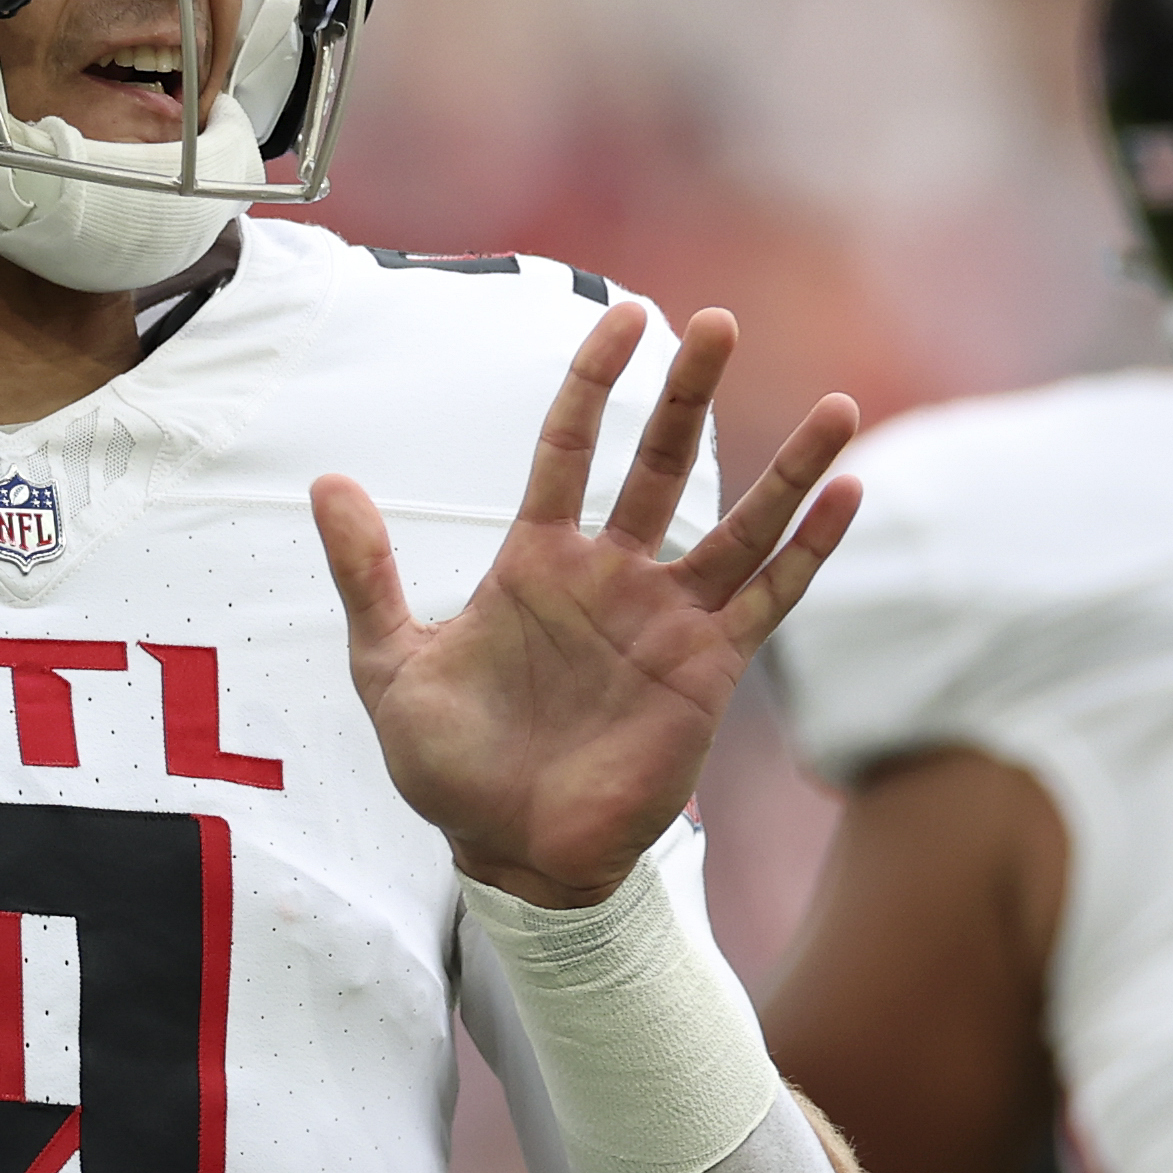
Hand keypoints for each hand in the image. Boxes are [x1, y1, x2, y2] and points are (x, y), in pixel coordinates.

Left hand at [316, 301, 860, 905]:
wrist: (508, 853)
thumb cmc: (448, 767)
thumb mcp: (388, 665)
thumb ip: (367, 573)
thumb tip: (325, 482)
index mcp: (535, 562)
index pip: (570, 447)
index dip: (596, 382)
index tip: (626, 319)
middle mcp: (609, 577)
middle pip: (661, 463)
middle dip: (688, 393)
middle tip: (716, 323)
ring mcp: (665, 619)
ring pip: (739, 523)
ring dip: (787, 467)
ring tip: (835, 406)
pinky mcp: (708, 670)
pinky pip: (770, 599)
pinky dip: (811, 551)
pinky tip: (848, 496)